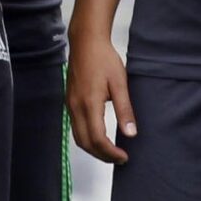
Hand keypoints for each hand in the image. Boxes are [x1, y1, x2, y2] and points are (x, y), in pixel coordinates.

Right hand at [67, 32, 136, 163]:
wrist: (85, 42)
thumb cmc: (103, 59)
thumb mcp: (120, 83)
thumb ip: (125, 109)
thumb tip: (131, 133)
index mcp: (89, 104)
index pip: (98, 139)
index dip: (110, 153)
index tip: (124, 156)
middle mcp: (76, 108)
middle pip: (85, 143)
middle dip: (102, 155)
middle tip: (119, 158)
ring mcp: (70, 105)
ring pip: (78, 137)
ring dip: (93, 149)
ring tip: (111, 151)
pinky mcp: (69, 102)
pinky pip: (75, 127)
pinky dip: (87, 138)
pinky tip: (99, 137)